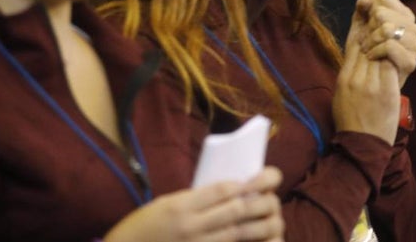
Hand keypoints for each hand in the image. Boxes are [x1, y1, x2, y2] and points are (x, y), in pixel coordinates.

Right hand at [104, 167, 284, 241]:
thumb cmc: (142, 228)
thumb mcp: (164, 205)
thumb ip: (193, 199)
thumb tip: (228, 191)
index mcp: (180, 205)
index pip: (222, 189)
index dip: (245, 183)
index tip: (259, 179)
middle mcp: (190, 226)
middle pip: (235, 210)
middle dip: (259, 202)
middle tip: (272, 197)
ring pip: (237, 234)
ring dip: (260, 226)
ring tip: (274, 220)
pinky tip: (260, 241)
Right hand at [333, 14, 401, 144]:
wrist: (361, 147)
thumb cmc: (353, 121)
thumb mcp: (345, 93)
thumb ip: (352, 69)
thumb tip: (361, 46)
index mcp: (344, 76)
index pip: (354, 41)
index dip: (362, 21)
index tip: (368, 6)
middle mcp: (354, 76)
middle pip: (366, 38)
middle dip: (377, 20)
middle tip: (385, 10)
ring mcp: (369, 83)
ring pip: (380, 45)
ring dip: (389, 33)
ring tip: (395, 27)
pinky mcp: (385, 91)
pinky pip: (391, 60)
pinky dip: (397, 50)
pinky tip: (401, 45)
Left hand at [354, 0, 415, 86]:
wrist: (371, 90)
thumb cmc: (367, 57)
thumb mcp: (361, 32)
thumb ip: (362, 13)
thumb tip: (364, 1)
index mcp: (403, 17)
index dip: (371, 8)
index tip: (368, 22)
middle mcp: (413, 28)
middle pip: (383, 14)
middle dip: (368, 27)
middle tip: (365, 41)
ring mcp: (415, 46)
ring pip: (388, 29)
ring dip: (371, 39)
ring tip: (367, 50)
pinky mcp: (411, 62)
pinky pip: (390, 46)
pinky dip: (376, 50)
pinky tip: (371, 57)